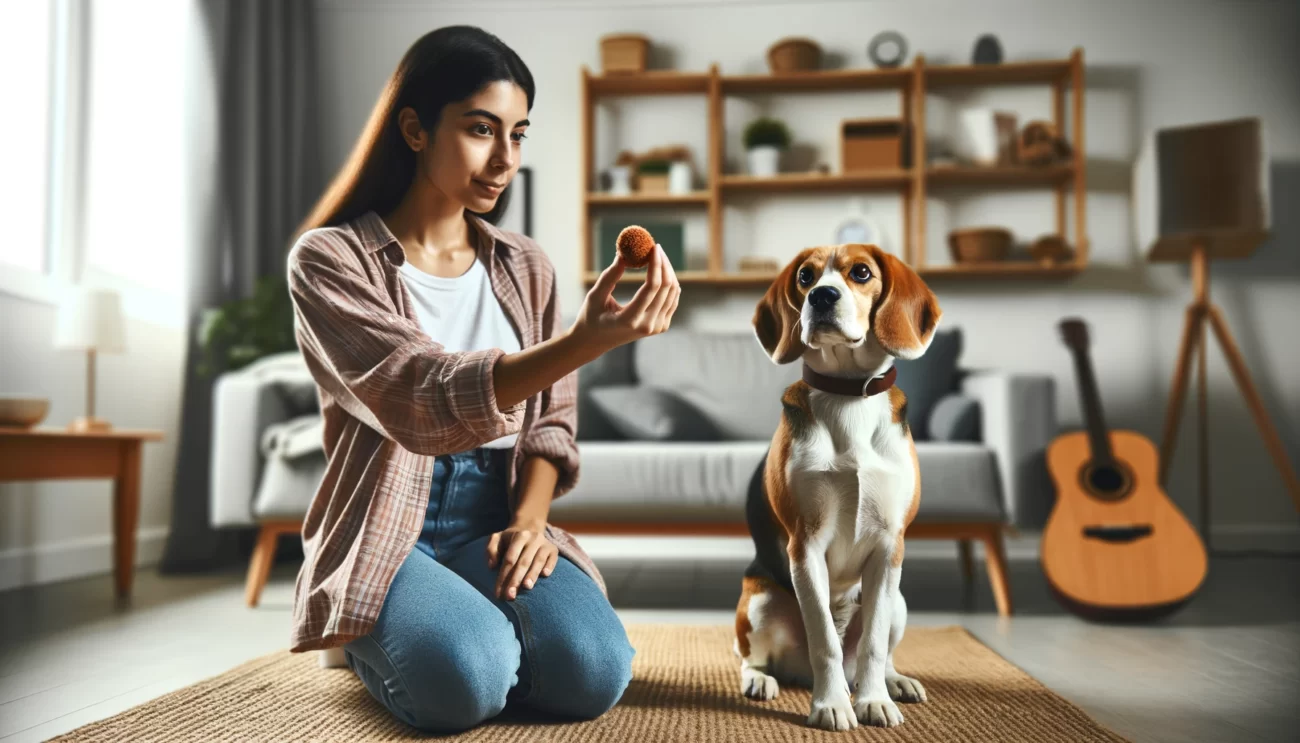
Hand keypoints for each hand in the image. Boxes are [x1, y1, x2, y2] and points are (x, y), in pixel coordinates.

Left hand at [485, 523, 557, 599]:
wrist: (530, 528)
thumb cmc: (510, 540)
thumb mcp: (497, 539)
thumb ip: (491, 549)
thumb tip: (492, 565)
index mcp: (519, 536)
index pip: (510, 559)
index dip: (503, 576)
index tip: (498, 593)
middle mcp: (533, 538)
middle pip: (523, 561)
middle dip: (516, 580)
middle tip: (510, 596)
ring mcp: (545, 543)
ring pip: (538, 561)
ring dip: (532, 575)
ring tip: (527, 587)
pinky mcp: (554, 549)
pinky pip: (553, 559)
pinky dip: (549, 566)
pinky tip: (545, 575)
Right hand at [569, 242, 680, 357]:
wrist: (595, 342)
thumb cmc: (590, 317)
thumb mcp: (595, 296)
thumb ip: (610, 276)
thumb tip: (624, 254)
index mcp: (630, 320)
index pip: (652, 287)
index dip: (656, 264)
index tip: (654, 247)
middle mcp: (647, 326)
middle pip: (666, 287)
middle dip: (664, 264)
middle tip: (657, 247)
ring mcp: (657, 328)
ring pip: (673, 292)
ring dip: (668, 271)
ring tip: (657, 256)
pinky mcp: (661, 327)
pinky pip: (672, 299)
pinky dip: (669, 283)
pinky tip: (661, 270)